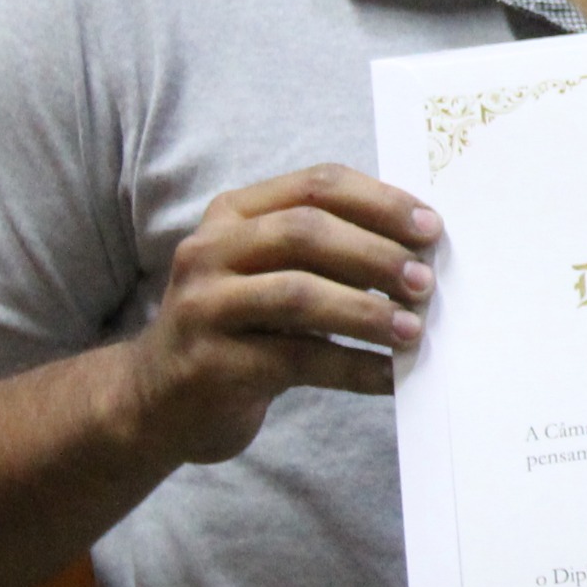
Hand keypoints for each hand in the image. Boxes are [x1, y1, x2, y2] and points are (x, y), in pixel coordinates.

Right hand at [119, 165, 439, 466]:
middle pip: (305, 233)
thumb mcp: (266, 273)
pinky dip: (354, 368)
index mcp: (232, 214)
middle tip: (425, 282)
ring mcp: (205, 307)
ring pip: (299, 295)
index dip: (379, 202)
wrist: (156, 401)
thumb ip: (325, 251)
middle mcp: (210, 250)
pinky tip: (390, 377)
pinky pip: (299, 360)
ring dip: (367, 312)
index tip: (430, 228)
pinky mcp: (213, 365)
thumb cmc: (237, 327)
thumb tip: (419, 250)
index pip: (315, 185)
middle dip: (376, 255)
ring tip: (413, 330)